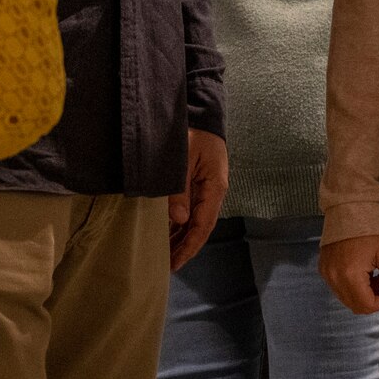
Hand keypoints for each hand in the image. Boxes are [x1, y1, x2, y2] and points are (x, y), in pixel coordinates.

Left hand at [167, 129, 227, 271]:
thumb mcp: (183, 160)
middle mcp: (213, 192)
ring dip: (180, 237)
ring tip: (163, 254)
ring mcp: (206, 188)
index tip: (175, 263)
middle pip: (199, 228)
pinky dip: (179, 224)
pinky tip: (166, 232)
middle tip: (165, 266)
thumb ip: (180, 189)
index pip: (203, 226)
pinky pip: (190, 209)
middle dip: (184, 248)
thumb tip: (179, 219)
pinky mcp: (198, 183)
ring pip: (194, 220)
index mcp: (215, 188)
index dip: (189, 247)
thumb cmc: (193, 132)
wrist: (202, 112)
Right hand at [320, 234, 378, 314]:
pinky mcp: (323, 269)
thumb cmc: (371, 228)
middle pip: (355, 305)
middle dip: (371, 298)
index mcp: (351, 275)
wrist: (350, 208)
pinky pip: (337, 288)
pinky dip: (349, 285)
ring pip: (346, 298)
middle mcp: (334, 277)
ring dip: (360, 293)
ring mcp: (327, 274)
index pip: (366, 306)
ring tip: (370, 273)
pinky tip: (358, 269)